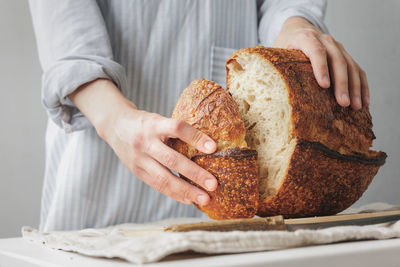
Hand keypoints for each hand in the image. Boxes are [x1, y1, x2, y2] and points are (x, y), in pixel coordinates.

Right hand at [69, 79, 217, 205]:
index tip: (213, 147)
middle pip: (172, 160)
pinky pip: (157, 185)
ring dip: (186, 190)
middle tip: (213, 184)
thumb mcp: (158, 119)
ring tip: (205, 199)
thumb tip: (208, 146)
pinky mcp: (137, 171)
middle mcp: (145, 142)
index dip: (195, 137)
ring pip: (164, 178)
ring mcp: (139, 159)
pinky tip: (189, 199)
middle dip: (194, 174)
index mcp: (154, 124)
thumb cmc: (145, 123)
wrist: (115, 126)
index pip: (177, 128)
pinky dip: (175, 193)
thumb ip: (176, 131)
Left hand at [274, 16, 368, 109]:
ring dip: (355, 87)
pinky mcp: (345, 55)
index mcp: (305, 37)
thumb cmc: (285, 45)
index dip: (321, 67)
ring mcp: (338, 47)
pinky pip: (358, 70)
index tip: (324, 85)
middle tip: (343, 103)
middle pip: (337, 60)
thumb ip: (276, 66)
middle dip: (341, 83)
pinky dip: (362, 86)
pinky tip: (364, 101)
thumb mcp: (276, 51)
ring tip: (355, 107)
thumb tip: (270, 93)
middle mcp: (325, 40)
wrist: (298, 28)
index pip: (316, 50)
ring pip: (351, 66)